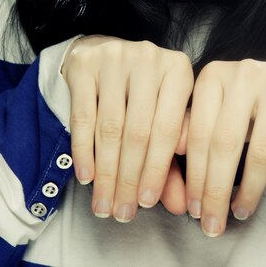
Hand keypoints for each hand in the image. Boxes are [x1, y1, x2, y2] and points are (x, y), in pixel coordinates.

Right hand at [62, 36, 193, 220]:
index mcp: (178, 69)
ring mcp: (116, 57)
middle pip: (138, 130)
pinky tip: (86, 176)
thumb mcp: (163, 117)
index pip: (167, 129)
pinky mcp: (85, 64)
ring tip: (104, 204)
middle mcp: (150, 57)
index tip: (147, 204)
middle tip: (122, 212)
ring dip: (106, 173)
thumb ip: (173, 160)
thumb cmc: (142, 95)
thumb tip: (182, 204)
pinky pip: (83, 116)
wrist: (103, 54)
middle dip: (129, 178)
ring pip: (110, 127)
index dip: (156, 171)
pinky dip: (84, 151)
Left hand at [185, 59, 265, 235]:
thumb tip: (172, 154)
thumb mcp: (218, 107)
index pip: (198, 133)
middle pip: (225, 144)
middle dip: (216, 192)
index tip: (193, 209)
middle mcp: (243, 74)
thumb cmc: (250, 101)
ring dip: (249, 191)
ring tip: (240, 210)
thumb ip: (193, 127)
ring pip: (260, 152)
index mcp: (214, 75)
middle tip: (211, 224)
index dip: (194, 176)